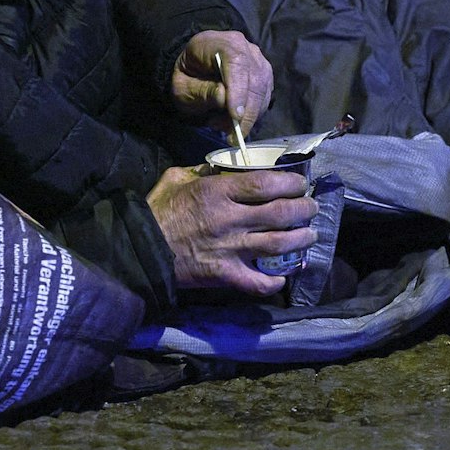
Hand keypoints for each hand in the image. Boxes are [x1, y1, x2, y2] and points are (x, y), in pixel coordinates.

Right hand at [146, 166, 316, 294]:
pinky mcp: (224, 275)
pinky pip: (256, 282)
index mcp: (217, 192)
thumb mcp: (176, 178)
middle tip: (310, 208)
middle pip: (280, 213)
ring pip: (277, 244)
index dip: (290, 183)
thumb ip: (202, 170)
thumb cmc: (156, 211)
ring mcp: (229, 249)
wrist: (139, 251)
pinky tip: (283, 276)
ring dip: (300, 240)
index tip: (300, 183)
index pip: (265, 184)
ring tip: (309, 236)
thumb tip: (222, 166)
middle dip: (303, 209)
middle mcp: (229, 220)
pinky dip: (273, 282)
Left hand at [172, 31, 272, 140]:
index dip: (238, 90)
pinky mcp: (265, 74)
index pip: (236, 62)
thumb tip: (224, 99)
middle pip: (255, 79)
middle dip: (246, 112)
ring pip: (263, 91)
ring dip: (248, 116)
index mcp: (218, 42)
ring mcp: (257, 59)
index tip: (235, 117)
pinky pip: (265, 97)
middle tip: (230, 135)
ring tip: (223, 126)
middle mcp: (244, 47)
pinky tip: (232, 119)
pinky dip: (252, 114)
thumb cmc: (188, 76)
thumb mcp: (183, 87)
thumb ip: (202, 91)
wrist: (195, 68)